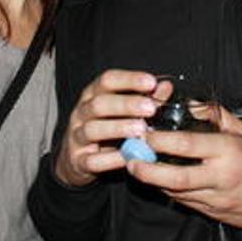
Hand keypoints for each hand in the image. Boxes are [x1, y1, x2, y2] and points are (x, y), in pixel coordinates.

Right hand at [54, 70, 169, 186]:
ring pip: (93, 129)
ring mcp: (77, 136)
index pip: (107, 80)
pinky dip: (110, 159)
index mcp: (93, 95)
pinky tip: (127, 157)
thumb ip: (144, 99)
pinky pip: (92, 160)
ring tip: (141, 129)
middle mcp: (82, 113)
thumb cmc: (105, 129)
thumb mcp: (122, 111)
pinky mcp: (78, 160)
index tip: (151, 82)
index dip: (129, 80)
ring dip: (118, 128)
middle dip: (126, 104)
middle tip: (150, 108)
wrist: (76, 159)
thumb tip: (165, 86)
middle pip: (99, 103)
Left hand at [126, 106, 241, 228]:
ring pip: (176, 192)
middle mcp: (220, 176)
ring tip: (135, 168)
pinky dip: (169, 191)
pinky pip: (185, 202)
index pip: (187, 145)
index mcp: (228, 151)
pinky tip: (156, 181)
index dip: (160, 141)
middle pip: (175, 177)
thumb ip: (217, 116)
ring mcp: (216, 198)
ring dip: (153, 182)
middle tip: (129, 160)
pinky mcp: (214, 213)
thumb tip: (191, 104)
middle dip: (147, 170)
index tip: (143, 133)